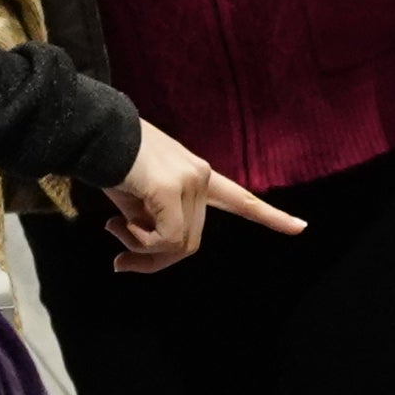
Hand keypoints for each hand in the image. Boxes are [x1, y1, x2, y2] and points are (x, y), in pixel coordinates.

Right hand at [101, 118, 307, 270]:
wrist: (92, 132)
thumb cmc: (110, 163)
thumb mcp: (137, 200)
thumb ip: (152, 226)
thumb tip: (141, 258)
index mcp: (198, 176)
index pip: (241, 199)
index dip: (270, 216)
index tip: (302, 228)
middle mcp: (202, 176)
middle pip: (190, 242)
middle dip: (154, 259)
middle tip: (120, 262)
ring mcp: (191, 181)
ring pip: (178, 245)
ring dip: (142, 250)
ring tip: (114, 228)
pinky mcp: (171, 189)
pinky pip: (165, 239)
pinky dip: (140, 244)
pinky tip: (119, 222)